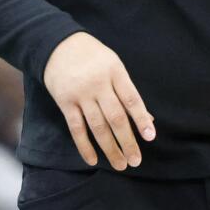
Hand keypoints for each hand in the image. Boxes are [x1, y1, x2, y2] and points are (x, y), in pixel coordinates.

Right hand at [42, 32, 154, 169]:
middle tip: (136, 160)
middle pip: (116, 117)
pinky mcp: (65, 102)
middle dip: (127, 141)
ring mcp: (81, 94)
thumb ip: (128, 91)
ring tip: (120, 164)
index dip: (141, 119)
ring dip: (110, 148)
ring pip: (98, 126)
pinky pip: (76, 128)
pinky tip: (93, 160)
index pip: (131, 99)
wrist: (58, 45)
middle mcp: (98, 83)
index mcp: (115, 71)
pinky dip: (85, 146)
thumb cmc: (93, 57)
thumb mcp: (114, 65)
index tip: (150, 137)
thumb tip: (148, 119)